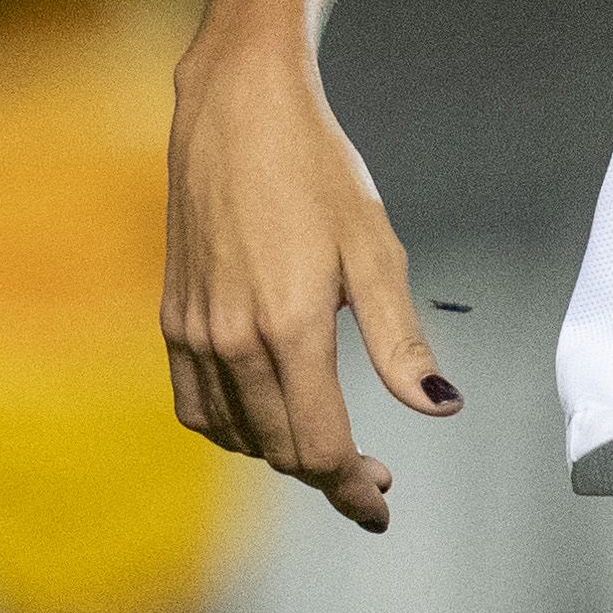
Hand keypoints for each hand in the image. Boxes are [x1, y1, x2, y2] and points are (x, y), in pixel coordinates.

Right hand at [162, 33, 457, 531]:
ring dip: (281, 454)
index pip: (319, 446)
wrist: (237, 110)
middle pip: (278, 449)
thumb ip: (403, 342)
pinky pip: (197, 404)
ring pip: (235, 435)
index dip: (353, 487)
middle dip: (328, 476)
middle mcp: (230, 339)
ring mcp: (192, 331)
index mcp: (287, 328)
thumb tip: (440, 408)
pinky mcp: (171, 317)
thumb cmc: (317, 169)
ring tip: (328, 448)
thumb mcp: (376, 251)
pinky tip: (267, 416)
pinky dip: (233, 428)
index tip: (381, 503)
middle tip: (373, 478)